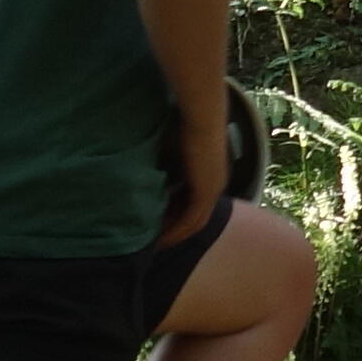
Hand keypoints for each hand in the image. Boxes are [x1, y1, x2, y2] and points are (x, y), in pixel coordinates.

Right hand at [164, 107, 233, 241]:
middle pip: (195, 217)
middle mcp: (214, 185)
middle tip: (153, 242)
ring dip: (175, 235)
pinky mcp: (207, 192)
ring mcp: (213, 190)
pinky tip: (160, 239)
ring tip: (154, 246)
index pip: (192, 203)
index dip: (174, 216)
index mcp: (209, 175)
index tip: (155, 224)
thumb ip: (163, 165)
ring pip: (194, 222)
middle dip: (174, 231)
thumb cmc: (184, 124)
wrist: (200, 115)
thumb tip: (146, 176)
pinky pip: (192, 220)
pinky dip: (177, 231)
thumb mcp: (171, 150)